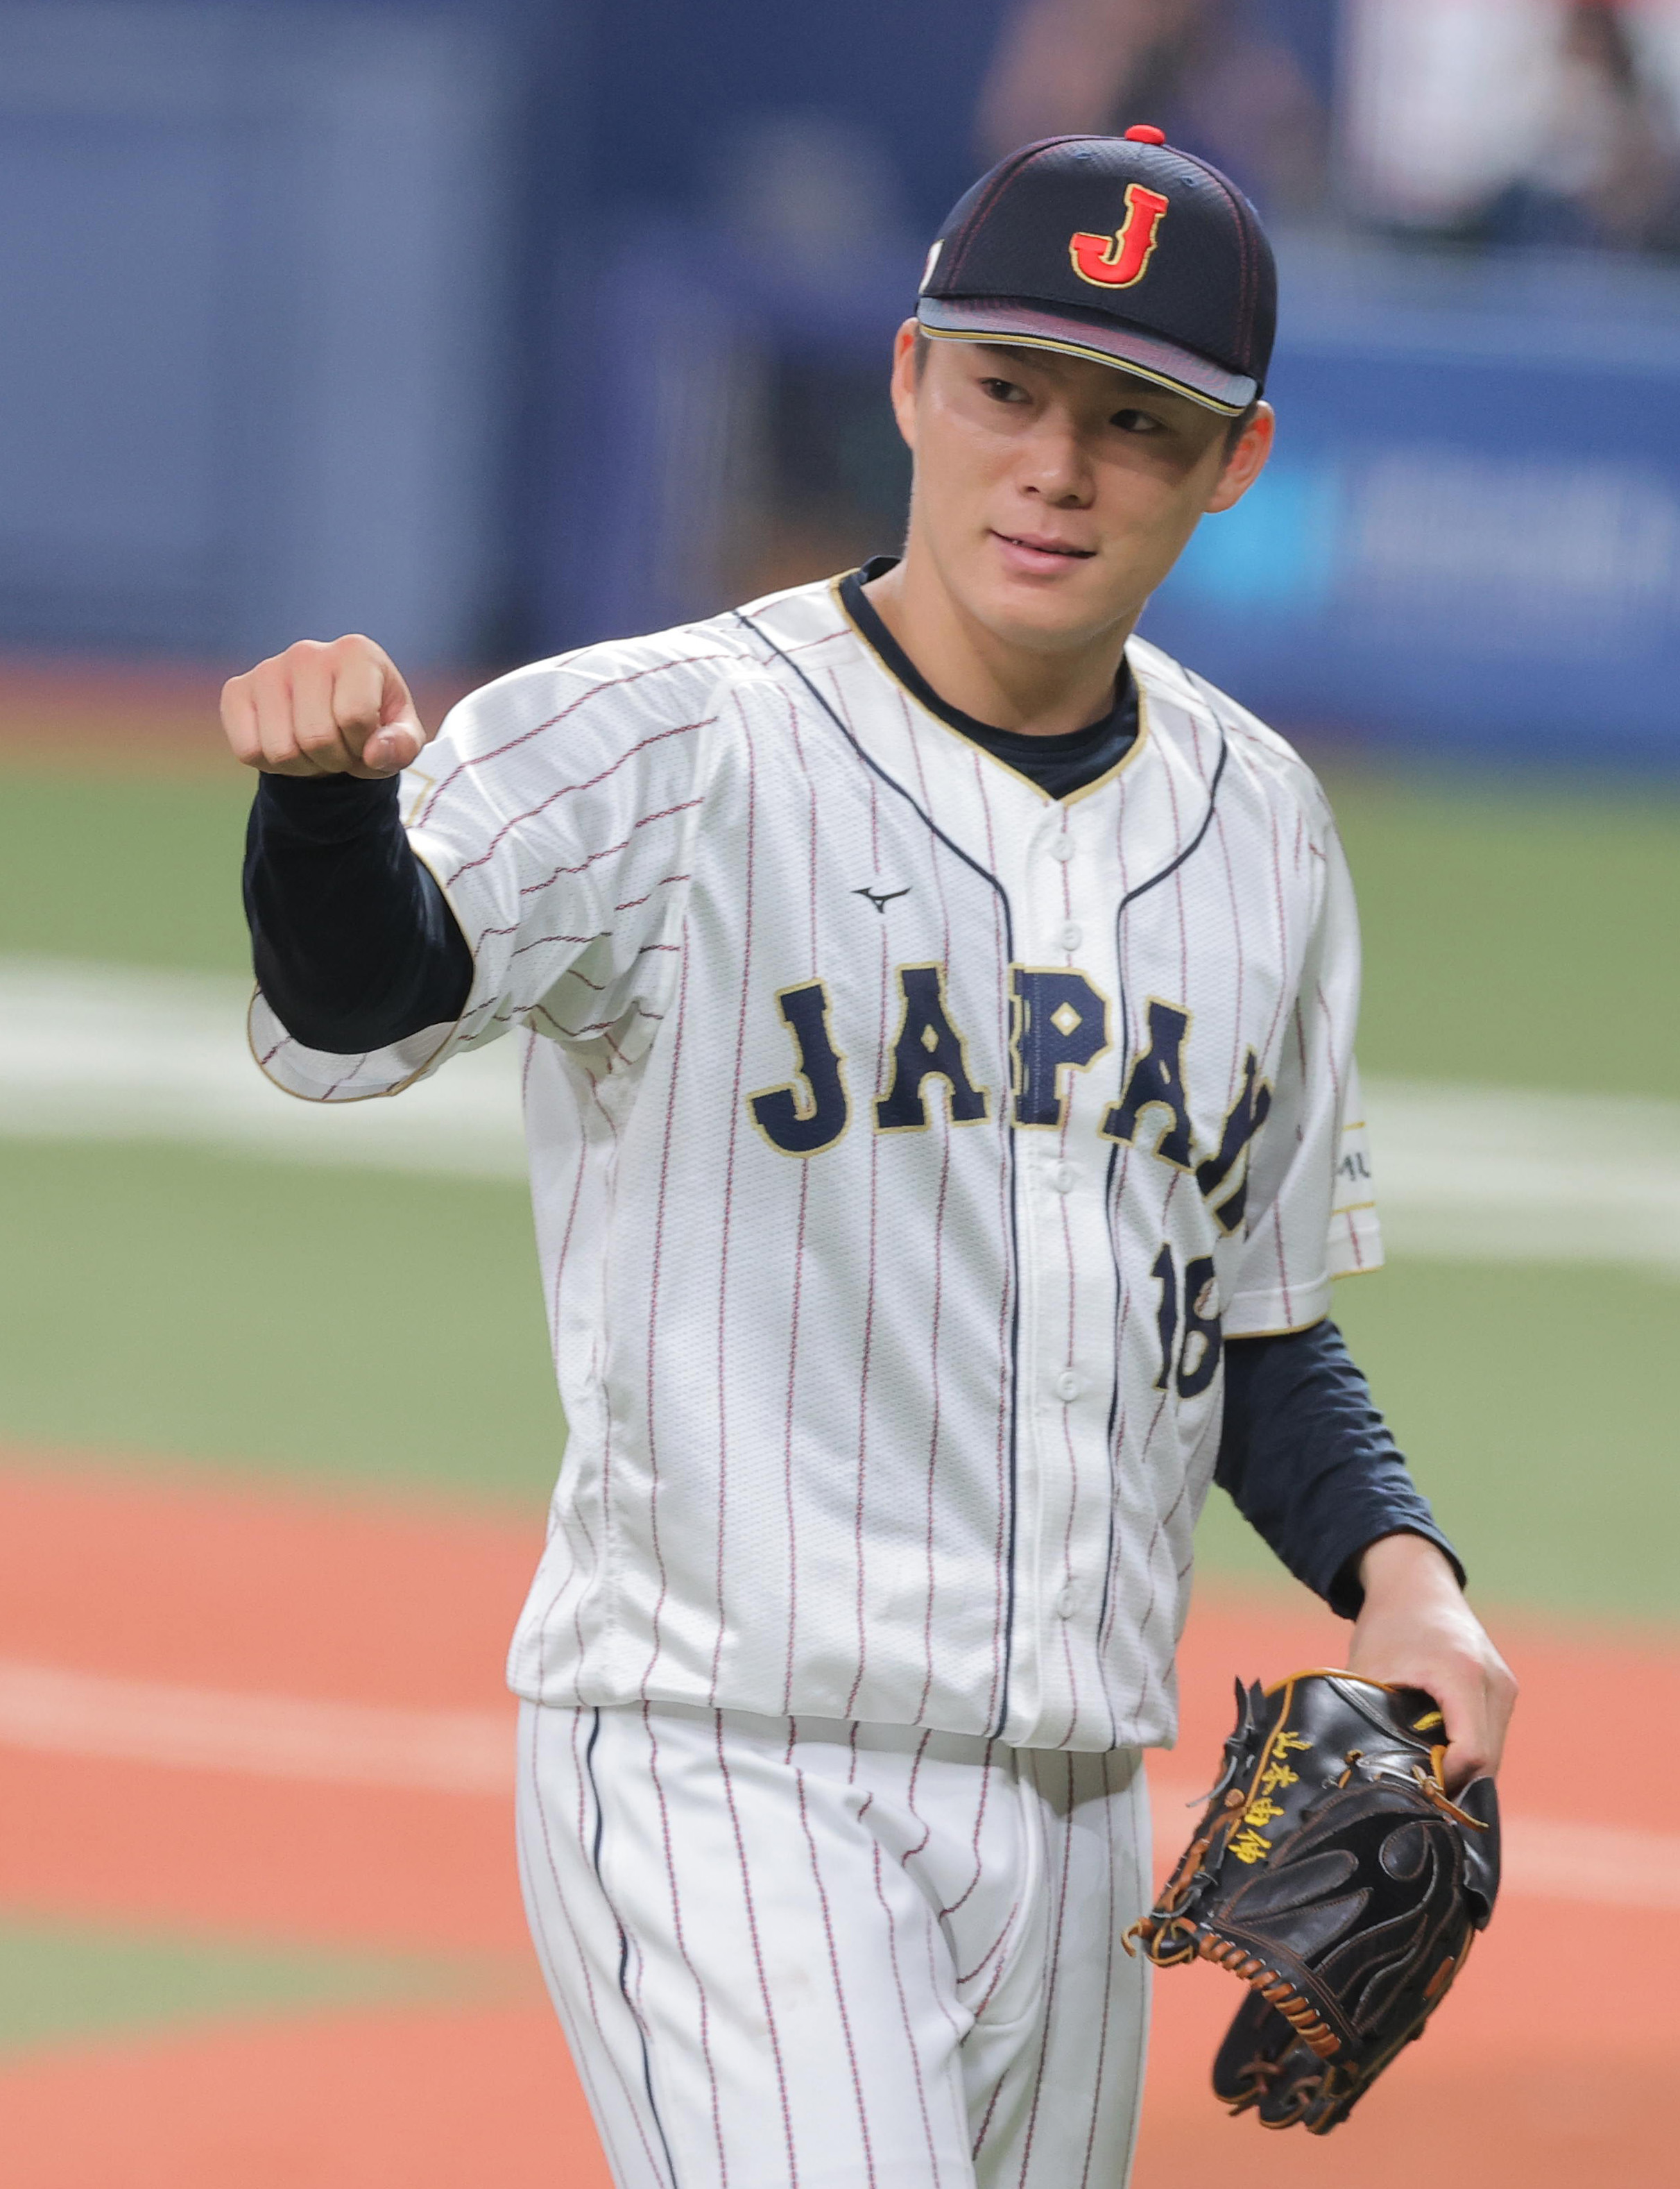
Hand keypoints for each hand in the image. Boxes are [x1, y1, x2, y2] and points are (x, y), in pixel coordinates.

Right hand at [221, 635, 428, 779]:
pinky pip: (249, 751)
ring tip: (317, 747)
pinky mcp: (236, 691)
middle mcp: (307, 652)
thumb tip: (373, 752)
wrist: (332, 718)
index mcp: (356, 652)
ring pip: (281, 750)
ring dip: (304, 766)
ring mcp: (267, 669)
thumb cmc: (374, 724)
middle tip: (341, 748)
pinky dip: (272, 765)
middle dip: (334, 759)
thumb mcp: (403, 737)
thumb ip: (401, 746)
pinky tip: (289, 743)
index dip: (364, 746)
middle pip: (316, 738)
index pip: (355, 717)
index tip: (368, 739)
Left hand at [1345, 1532, 1516, 1791]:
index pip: (1472, 1754)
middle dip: (1454, 1785)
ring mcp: (1504, 1686)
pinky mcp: (1503, 1689)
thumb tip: (1372, 1776)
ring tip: (1423, 1780)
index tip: (1412, 1790)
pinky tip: (1437, 1758)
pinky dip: (1468, 1754)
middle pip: (1488, 1762)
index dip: (1444, 1782)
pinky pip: (1491, 1736)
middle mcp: (1495, 1682)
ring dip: (1462, 1772)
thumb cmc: (1386, 1625)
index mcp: (1463, 1674)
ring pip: (1493, 1754)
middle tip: (1415, 1798)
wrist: (1415, 1582)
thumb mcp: (1368, 1671)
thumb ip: (1372, 1720)